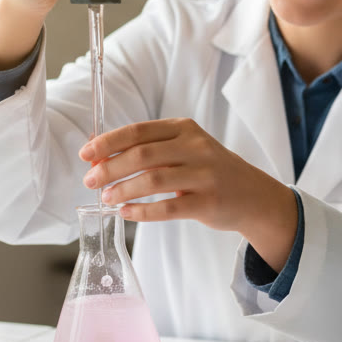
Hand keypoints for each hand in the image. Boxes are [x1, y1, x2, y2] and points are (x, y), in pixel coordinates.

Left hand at [79, 119, 299, 268]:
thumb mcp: (185, 150)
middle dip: (110, 168)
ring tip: (106, 198)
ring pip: (153, 180)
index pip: (138, 131)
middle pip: (142, 154)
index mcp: (185, 129)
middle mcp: (196, 148)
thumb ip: (149, 150)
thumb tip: (100, 155)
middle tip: (90, 181)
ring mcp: (204, 175)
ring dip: (123, 190)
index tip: (87, 154)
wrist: (254, 195)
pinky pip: (168, 208)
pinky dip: (142, 212)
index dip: (108, 142)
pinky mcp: (209, 202)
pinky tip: (126, 213)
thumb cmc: (210, 171)